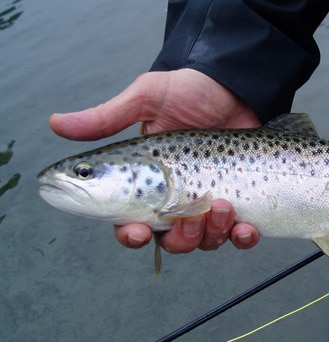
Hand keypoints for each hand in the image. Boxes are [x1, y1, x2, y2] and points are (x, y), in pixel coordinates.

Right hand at [50, 69, 260, 251]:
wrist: (236, 86)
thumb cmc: (189, 90)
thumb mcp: (146, 99)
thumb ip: (106, 118)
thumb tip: (55, 124)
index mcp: (147, 183)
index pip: (131, 221)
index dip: (131, 235)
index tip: (139, 232)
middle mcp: (176, 199)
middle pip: (170, 241)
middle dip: (181, 238)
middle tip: (191, 215)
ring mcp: (209, 202)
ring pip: (204, 242)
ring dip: (212, 234)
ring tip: (224, 205)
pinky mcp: (241, 202)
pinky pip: (239, 235)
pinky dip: (242, 238)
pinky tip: (246, 227)